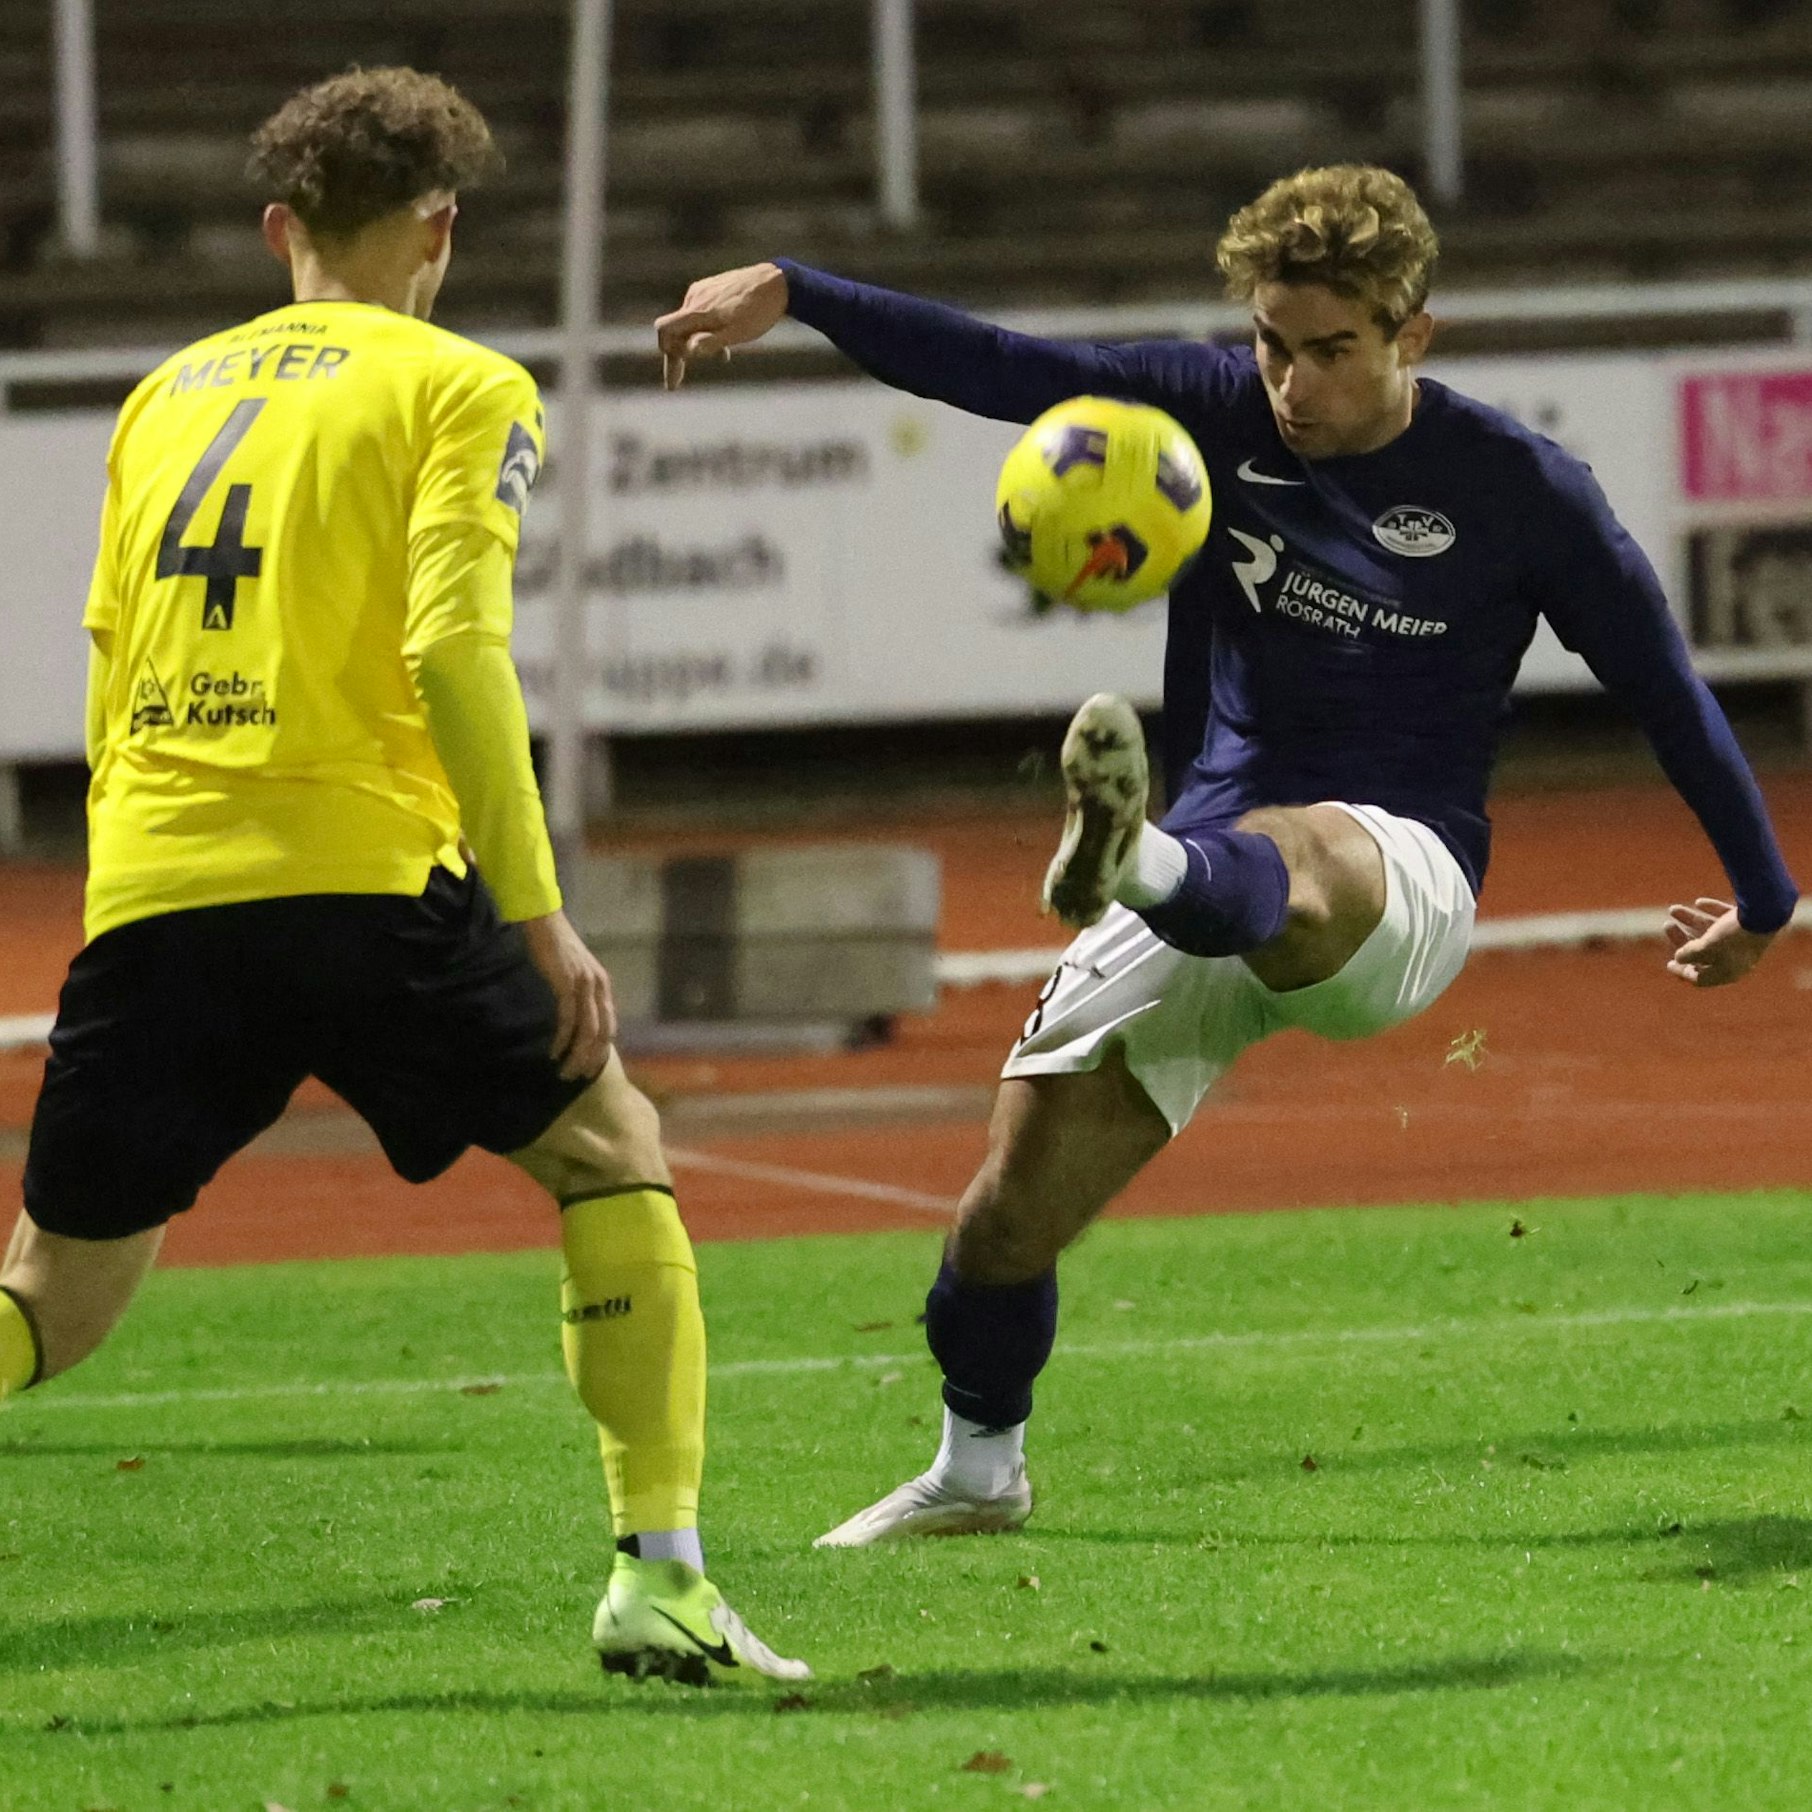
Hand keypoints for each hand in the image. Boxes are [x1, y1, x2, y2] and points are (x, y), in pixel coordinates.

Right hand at [521, 910, 616, 1079]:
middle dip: (590, 1059)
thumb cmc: (555, 947)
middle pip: (602, 1034)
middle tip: (576, 1077)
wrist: (545, 921)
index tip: (589, 1069)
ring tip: (564, 1071)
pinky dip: (562, 1039)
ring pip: (587, 1031)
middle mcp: (599, 986)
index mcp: (603, 985)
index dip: (601, 1050)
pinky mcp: (567, 983)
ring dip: (576, 1055)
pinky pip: (568, 1019)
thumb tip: (574, 1018)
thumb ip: (580, 992)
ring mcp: (585, 985)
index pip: (609, 1026)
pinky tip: (554, 1052)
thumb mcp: (575, 972)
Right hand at [654, 262, 788, 389]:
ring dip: (696, 342)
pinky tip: (726, 337)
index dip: (666, 351)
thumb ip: (712, 342)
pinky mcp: (711, 287)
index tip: (675, 372)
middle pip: (675, 329)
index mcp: (698, 310)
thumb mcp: (737, 333)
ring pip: (689, 322)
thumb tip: (689, 351)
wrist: (777, 282)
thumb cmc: (759, 312)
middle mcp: (695, 297)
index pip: (665, 328)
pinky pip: (700, 312)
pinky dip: (705, 328)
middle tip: (676, 382)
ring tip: (724, 357)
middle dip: (679, 355)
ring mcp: (702, 290)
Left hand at [1664, 896, 1774, 987]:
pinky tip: (1699, 902)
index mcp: (1728, 972)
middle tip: (1666, 925)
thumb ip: (1690, 954)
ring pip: (1712, 932)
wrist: (1766, 914)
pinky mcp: (1749, 923)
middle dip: (1683, 939)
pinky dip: (1712, 910)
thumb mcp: (1706, 948)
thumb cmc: (1733, 936)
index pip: (1702, 978)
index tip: (1670, 963)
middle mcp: (1736, 959)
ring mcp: (1743, 940)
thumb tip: (1678, 957)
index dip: (1683, 972)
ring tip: (1673, 909)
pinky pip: (1726, 918)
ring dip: (1691, 920)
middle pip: (1703, 953)